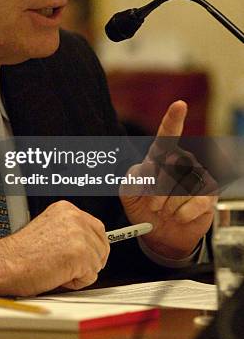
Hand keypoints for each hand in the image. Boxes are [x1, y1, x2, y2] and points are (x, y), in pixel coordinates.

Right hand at [0, 200, 109, 295]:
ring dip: (81, 272)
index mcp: (66, 209)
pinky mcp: (80, 253)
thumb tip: (90, 245)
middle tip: (68, 267)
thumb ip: (70, 232)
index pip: (96, 228)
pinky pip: (90, 276)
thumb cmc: (20, 254)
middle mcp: (74, 216)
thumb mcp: (49, 230)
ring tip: (57, 269)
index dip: (91, 247)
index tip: (82, 257)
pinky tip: (58, 275)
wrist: (4, 264)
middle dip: (90, 260)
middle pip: (102, 244)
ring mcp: (78, 233)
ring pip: (98, 261)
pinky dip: (76, 282)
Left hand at [120, 100, 215, 258]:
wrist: (158, 234)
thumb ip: (133, 179)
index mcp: (159, 156)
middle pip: (171, 167)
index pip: (167, 135)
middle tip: (152, 204)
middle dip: (157, 189)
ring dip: (167, 205)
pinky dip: (180, 214)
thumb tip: (148, 172)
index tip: (179, 104)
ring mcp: (197, 177)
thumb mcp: (128, 193)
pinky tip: (178, 216)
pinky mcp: (209, 195)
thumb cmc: (142, 207)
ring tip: (164, 211)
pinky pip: (194, 203)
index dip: (173, 119)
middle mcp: (181, 162)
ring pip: (182, 187)